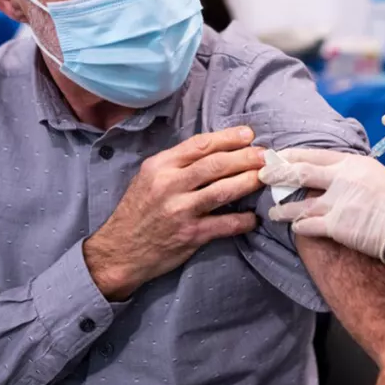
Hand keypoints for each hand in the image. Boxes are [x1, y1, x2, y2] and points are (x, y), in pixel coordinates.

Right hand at [84, 127, 263, 299]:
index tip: (249, 134)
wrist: (119, 250)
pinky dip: (243, 220)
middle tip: (265, 156)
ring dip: (249, 182)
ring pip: (223, 191)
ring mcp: (180, 210)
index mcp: (160, 166)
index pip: (200, 145)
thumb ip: (177, 163)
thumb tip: (216, 150)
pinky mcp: (190, 235)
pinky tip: (254, 217)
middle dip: (246, 157)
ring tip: (264, 177)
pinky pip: (224, 225)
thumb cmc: (138, 210)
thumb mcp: (149, 177)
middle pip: (216, 165)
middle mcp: (169, 185)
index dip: (228, 138)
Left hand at [259, 149, 384, 259]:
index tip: (278, 156)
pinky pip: (308, 226)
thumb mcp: (376, 175)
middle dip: (277, 174)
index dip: (292, 155)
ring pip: (298, 204)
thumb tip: (336, 175)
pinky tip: (295, 227)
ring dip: (282, 208)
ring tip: (272, 212)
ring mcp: (337, 202)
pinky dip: (299, 226)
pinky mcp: (336, 225)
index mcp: (352, 163)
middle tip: (262, 175)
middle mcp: (341, 179)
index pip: (314, 154)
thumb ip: (354, 174)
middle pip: (299, 172)